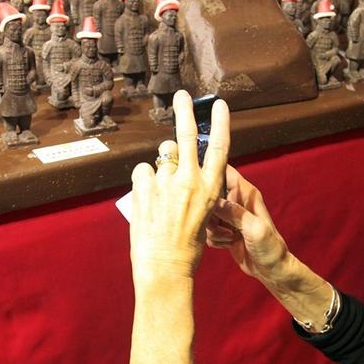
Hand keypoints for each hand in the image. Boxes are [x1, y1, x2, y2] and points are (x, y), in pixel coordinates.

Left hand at [130, 91, 229, 286]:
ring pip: (161, 157)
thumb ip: (194, 186)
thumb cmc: (187, 246)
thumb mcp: (205, 214)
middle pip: (186, 135)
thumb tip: (178, 164)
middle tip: (181, 95)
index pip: (220, 148)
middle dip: (184, 111)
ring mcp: (166, 183)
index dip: (220, 123)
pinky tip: (147, 200)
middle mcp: (190, 181)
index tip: (219, 105)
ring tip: (160, 194)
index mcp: (211, 189)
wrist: (166, 268)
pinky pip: (142, 171)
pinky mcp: (145, 188)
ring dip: (161, 167)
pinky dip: (143, 181)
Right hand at [205, 166, 289, 282]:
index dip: (209, 172)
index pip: (223, 170)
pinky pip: (207, 230)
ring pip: (205, 215)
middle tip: (219, 226)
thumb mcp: (254, 229)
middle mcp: (236, 200)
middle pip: (208, 194)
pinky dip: (214, 239)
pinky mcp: (224, 229)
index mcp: (246, 193)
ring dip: (212, 229)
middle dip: (208, 212)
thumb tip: (212, 201)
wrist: (272, 270)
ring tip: (229, 238)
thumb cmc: (270, 248)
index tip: (199, 187)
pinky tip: (227, 244)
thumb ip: (234, 213)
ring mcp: (229, 216)